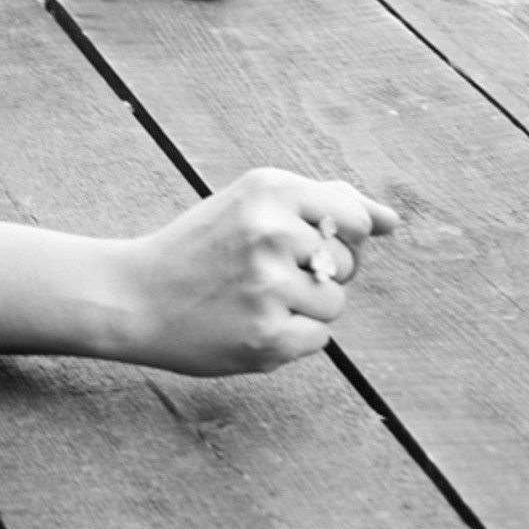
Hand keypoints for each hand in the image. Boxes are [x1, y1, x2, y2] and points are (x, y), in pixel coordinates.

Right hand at [112, 173, 396, 374]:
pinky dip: (292, 338)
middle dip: (319, 272)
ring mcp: (268, 284)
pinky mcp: (268, 335)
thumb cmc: (203, 246)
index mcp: (269, 188)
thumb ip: (324, 202)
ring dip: (305, 308)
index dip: (339, 235)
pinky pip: (318, 339)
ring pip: (335, 304)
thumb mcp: (253, 203)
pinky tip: (251, 323)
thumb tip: (392, 221)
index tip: (302, 241)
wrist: (136, 295)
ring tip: (255, 298)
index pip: (353, 216)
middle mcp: (271, 230)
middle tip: (261, 271)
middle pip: (349, 263)